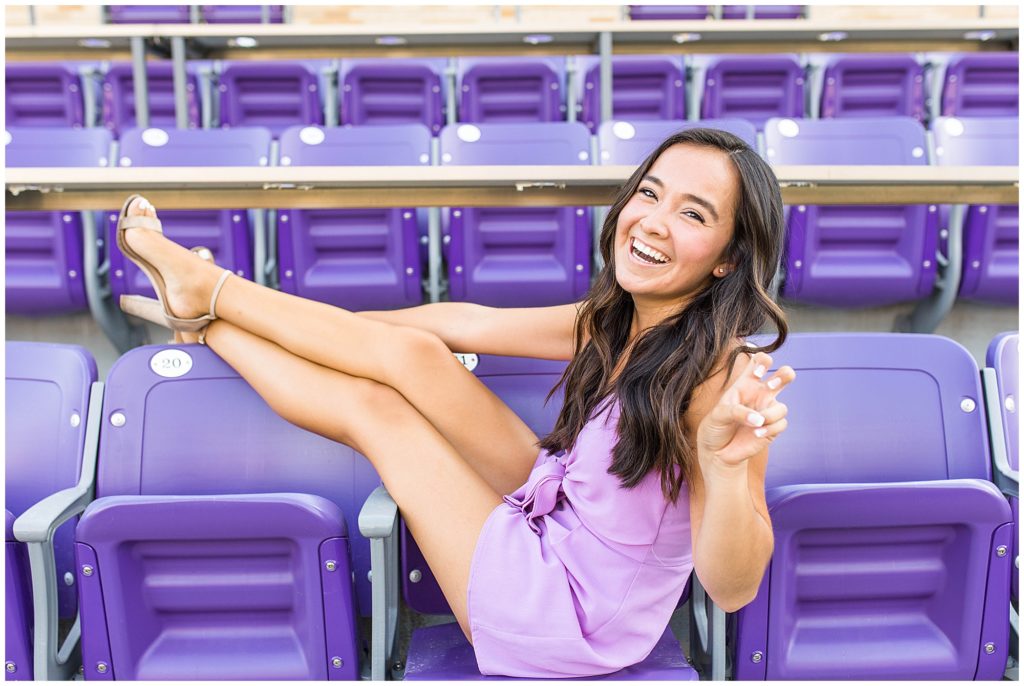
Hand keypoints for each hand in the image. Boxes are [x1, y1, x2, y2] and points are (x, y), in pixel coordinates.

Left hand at [696, 351, 794, 470]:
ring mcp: (767, 411)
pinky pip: (781, 424)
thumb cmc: (715, 427)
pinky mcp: (773, 428)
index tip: (756, 373)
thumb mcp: (718, 415)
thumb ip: (737, 411)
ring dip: (769, 415)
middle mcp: (760, 395)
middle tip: (770, 386)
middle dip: (784, 375)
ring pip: (782, 407)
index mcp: (745, 384)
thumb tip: (759, 419)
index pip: (759, 362)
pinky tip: (755, 434)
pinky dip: (769, 429)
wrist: (717, 452)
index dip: (763, 361)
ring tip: (755, 424)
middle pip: (784, 375)